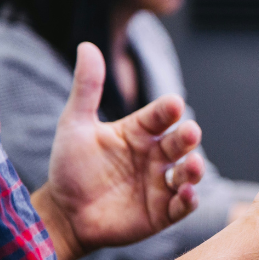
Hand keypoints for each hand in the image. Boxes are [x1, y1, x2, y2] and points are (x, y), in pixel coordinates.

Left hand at [32, 43, 204, 259]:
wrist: (64, 214)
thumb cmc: (70, 167)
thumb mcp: (75, 125)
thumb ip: (87, 88)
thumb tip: (87, 45)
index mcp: (140, 132)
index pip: (160, 116)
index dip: (167, 110)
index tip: (173, 104)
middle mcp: (155, 155)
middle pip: (179, 143)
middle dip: (187, 137)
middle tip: (190, 132)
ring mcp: (161, 184)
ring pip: (188, 173)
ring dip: (194, 169)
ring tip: (193, 166)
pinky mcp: (163, 212)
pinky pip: (182, 205)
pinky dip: (189, 200)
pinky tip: (186, 194)